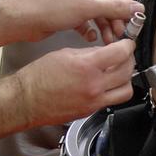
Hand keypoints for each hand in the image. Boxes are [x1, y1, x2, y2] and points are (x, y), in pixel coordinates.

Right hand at [12, 37, 135, 124]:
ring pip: (126, 90)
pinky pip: (112, 101)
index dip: (127, 46)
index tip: (127, 43)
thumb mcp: (65, 54)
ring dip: (126, 79)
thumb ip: (89, 53)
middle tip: (125, 55)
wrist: (26, 100)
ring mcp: (94, 101)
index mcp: (86, 67)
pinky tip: (106, 84)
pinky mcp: (90, 111)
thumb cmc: (38, 77)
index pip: (120, 53)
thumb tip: (105, 52)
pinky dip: (114, 91)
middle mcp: (94, 86)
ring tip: (119, 72)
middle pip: (127, 71)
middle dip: (129, 60)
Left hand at [13, 0, 142, 44]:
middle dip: (114, 18)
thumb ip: (115, 8)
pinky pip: (84, 18)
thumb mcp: (88, 6)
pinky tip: (91, 37)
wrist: (22, 19)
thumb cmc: (48, 5)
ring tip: (109, 39)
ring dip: (104, 25)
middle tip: (121, 32)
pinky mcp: (65, 10)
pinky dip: (90, 28)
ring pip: (95, 11)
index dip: (125, 1)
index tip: (133, 16)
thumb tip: (135, 8)